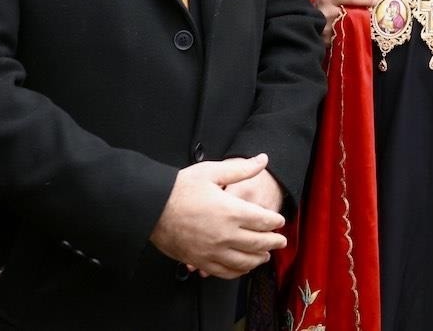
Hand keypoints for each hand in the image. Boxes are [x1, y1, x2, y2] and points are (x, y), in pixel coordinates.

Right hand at [149, 154, 287, 279]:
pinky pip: (225, 272)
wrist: (151, 208)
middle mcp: (225, 234)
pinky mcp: (200, 261)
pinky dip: (238, 272)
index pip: (263, 220)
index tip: (280, 222)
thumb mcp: (212, 171)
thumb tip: (262, 160)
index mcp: (231, 211)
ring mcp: (212, 251)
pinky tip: (242, 268)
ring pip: (244, 261)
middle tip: (280, 241)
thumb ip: (241, 169)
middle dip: (273, 242)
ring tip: (265, 256)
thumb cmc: (179, 188)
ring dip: (259, 259)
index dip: (275, 222)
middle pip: (258, 243)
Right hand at [312, 0, 375, 44]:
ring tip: (362, 20)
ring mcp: (328, 27)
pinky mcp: (328, 40)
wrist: (306, 19)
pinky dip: (352, 33)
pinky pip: (345, 36)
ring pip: (351, 25)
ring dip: (359, 23)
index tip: (374, 1)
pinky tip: (354, 31)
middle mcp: (328, 11)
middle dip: (364, 11)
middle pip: (352, 11)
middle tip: (372, 10)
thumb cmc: (323, 2)